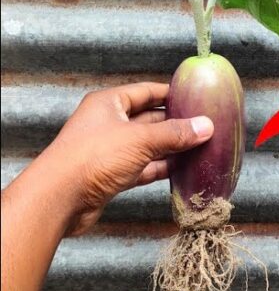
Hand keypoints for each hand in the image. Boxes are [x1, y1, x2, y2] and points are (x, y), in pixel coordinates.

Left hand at [36, 82, 213, 236]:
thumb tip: (206, 126)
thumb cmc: (94, 157)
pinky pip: (143, 166)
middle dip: (176, 123)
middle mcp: (108, 123)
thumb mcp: (141, 139)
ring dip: (172, 147)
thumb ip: (175, 133)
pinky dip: (161, 167)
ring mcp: (110, 150)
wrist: (60, 199)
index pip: (146, 91)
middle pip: (149, 119)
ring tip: (201, 147)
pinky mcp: (112, 174)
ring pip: (148, 145)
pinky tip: (182, 169)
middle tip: (206, 125)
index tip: (197, 97)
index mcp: (109, 104)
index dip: (171, 93)